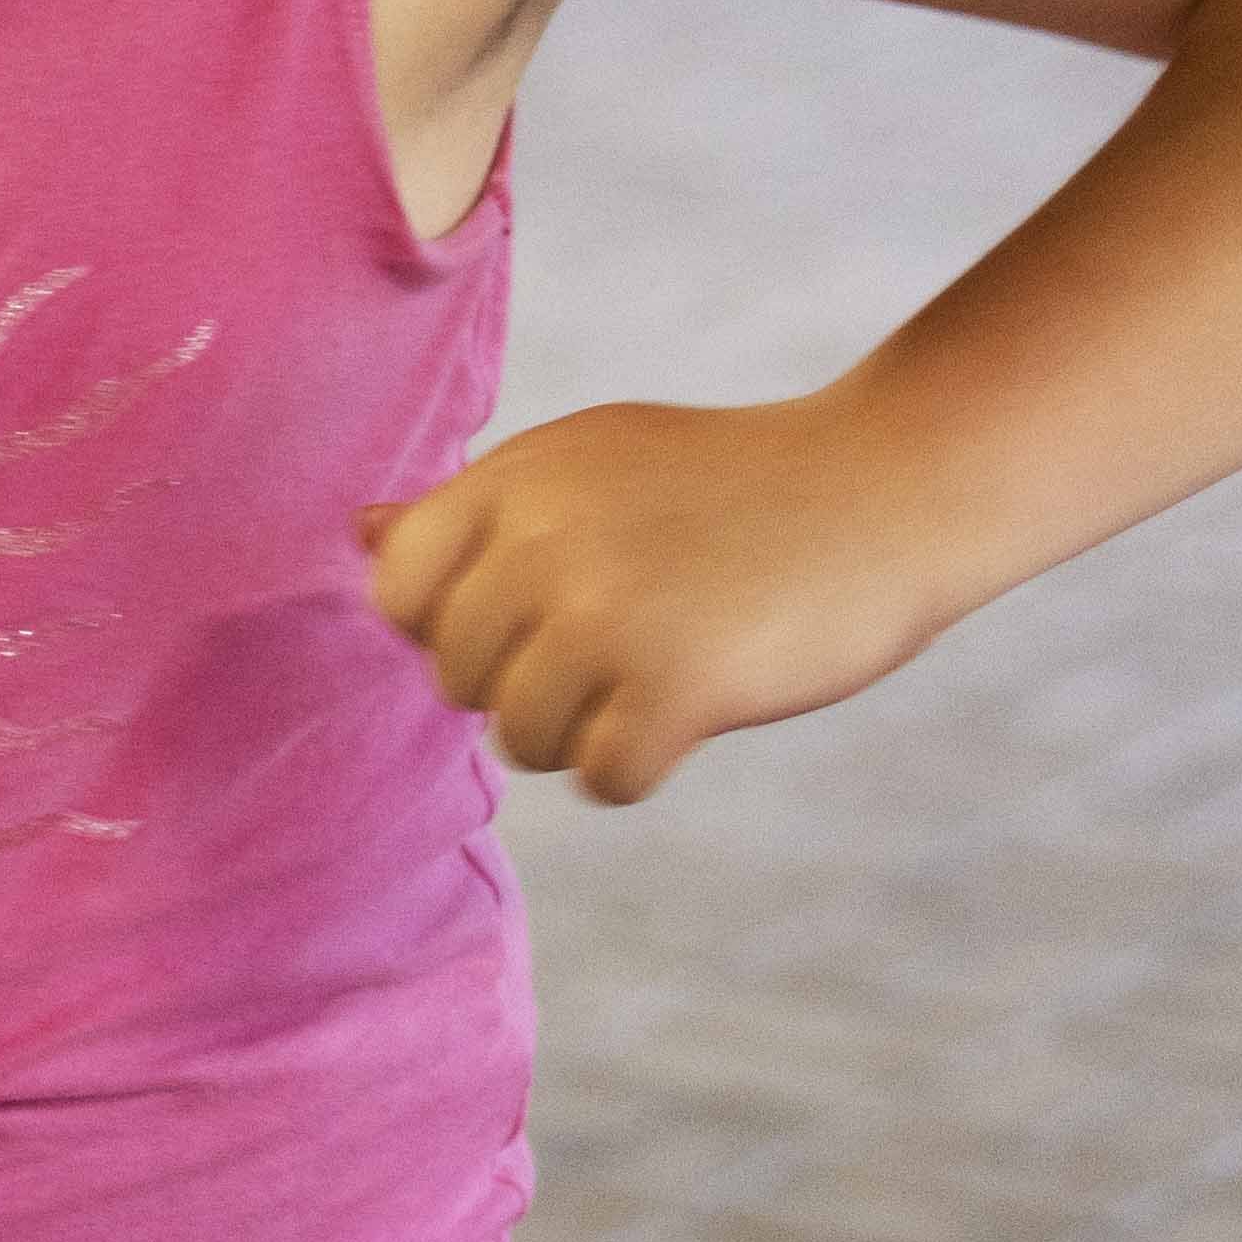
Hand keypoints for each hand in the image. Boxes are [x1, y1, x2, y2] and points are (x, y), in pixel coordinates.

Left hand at [359, 394, 990, 806]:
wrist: (883, 489)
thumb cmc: (725, 481)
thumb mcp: (588, 461)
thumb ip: (476, 504)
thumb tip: (358, 533)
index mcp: (511, 481)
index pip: (394, 590)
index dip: (447, 624)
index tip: (520, 618)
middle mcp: (541, 545)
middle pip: (456, 678)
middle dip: (522, 683)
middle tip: (614, 645)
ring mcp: (607, 618)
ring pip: (522, 741)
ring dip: (582, 732)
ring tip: (652, 675)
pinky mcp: (678, 687)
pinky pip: (601, 780)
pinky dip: (639, 765)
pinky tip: (688, 712)